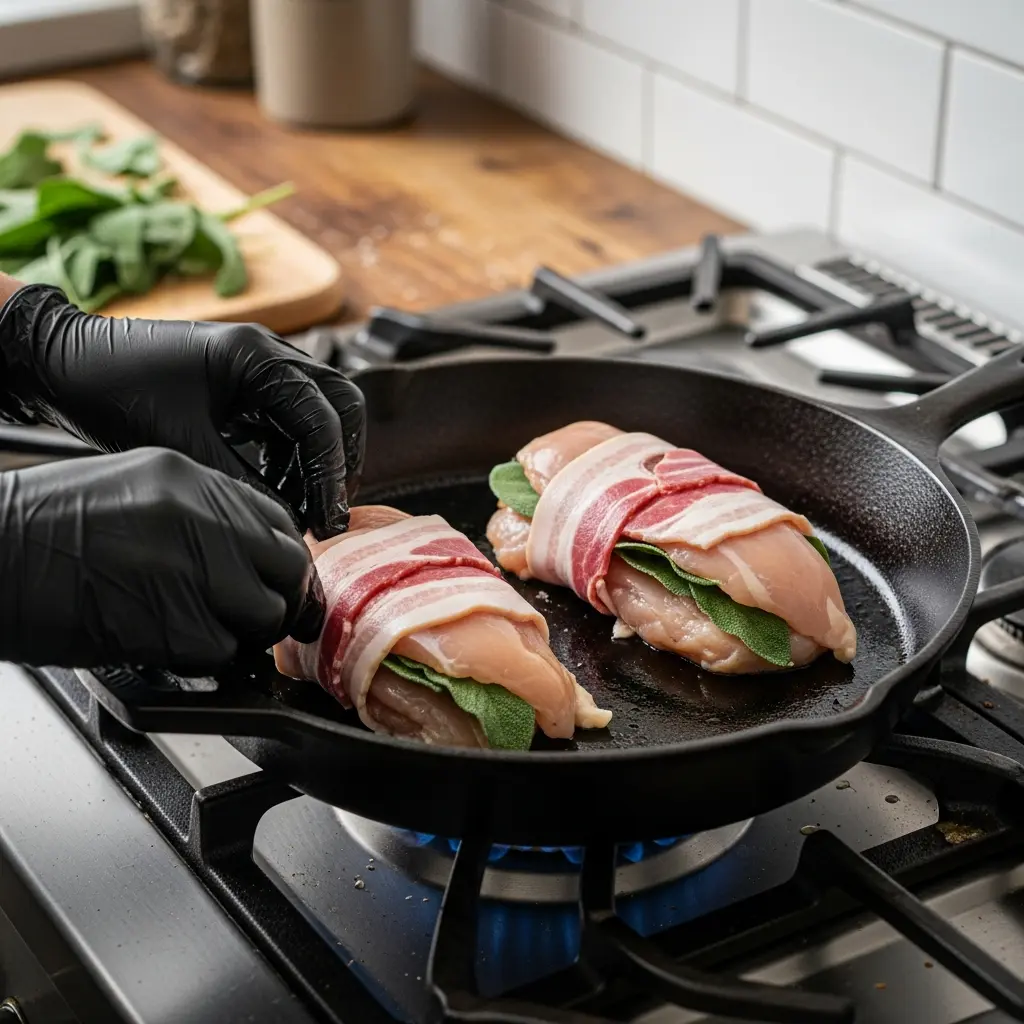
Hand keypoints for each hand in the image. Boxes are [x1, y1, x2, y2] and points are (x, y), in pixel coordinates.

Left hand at [0, 284, 364, 538]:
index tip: (326, 521)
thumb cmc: (112, 391)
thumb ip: (243, 485)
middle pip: (338, 404)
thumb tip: (289, 524)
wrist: (62, 363)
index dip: (330, 475)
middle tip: (326, 510)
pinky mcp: (244, 384)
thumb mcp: (181, 446)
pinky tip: (273, 488)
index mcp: (255, 355)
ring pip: (317, 413)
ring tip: (296, 508)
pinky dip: (290, 456)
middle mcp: (267, 352)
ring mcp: (257, 366)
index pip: (321, 416)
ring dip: (314, 462)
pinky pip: (287, 420)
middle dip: (338, 460)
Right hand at [0, 448, 323, 671]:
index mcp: (190, 480)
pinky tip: (169, 643)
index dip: (281, 557)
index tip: (274, 577)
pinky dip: (204, 658)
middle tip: (255, 612)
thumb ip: (197, 511)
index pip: (279, 521)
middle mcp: (202, 519)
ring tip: (204, 628)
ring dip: (244, 631)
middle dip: (279, 596)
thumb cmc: (38, 527)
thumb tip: (242, 547)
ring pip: (265, 614)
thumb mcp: (130, 487)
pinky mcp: (174, 625)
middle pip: (288, 567)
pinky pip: (222, 652)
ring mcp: (193, 570)